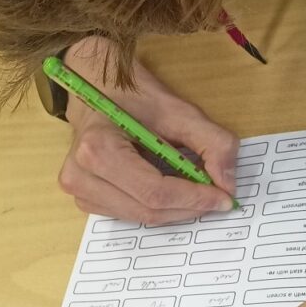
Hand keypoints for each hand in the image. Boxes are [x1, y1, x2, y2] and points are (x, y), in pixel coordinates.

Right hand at [59, 36, 239, 224]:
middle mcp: (80, 175)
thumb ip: (212, 143)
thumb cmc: (133, 97)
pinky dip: (156, 208)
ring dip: (174, 210)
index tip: (225, 198)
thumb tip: (228, 184)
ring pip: (140, 217)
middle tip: (217, 198)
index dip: (194, 199)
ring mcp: (78, 191)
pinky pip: (129, 215)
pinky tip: (170, 190)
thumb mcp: (178, 110)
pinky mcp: (83, 199)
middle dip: (188, 207)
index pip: (154, 191)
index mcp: (98, 149)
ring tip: (195, 192)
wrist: (95, 89)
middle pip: (148, 210)